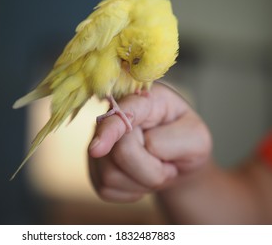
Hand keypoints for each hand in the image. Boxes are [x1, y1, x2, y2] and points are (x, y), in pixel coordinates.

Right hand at [88, 82, 211, 201]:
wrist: (177, 162)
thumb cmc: (187, 144)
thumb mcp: (197, 139)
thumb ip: (175, 140)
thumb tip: (144, 145)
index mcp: (144, 101)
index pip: (122, 114)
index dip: (109, 131)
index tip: (97, 149)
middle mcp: (115, 117)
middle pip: (120, 152)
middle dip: (151, 171)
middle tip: (169, 167)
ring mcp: (101, 142)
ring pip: (110, 175)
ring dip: (142, 182)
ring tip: (155, 169)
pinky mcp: (95, 166)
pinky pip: (105, 189)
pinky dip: (130, 192)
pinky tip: (141, 178)